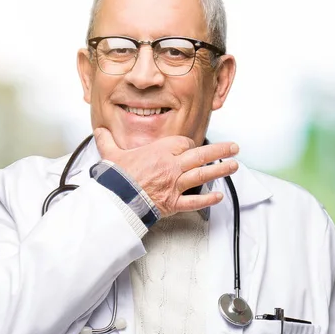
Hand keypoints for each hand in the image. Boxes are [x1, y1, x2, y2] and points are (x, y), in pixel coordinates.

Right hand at [94, 128, 238, 217]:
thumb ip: (108, 141)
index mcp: (160, 151)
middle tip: (234, 148)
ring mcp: (175, 184)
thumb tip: (100, 131)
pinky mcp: (174, 202)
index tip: (190, 148)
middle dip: (220, 151)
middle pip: (201, 155)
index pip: (183, 144)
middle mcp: (171, 166)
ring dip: (221, 170)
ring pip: (202, 174)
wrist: (115, 199)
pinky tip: (219, 196)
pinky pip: (195, 201)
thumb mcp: (111, 154)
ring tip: (234, 165)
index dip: (188, 145)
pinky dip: (208, 199)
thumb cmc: (115, 178)